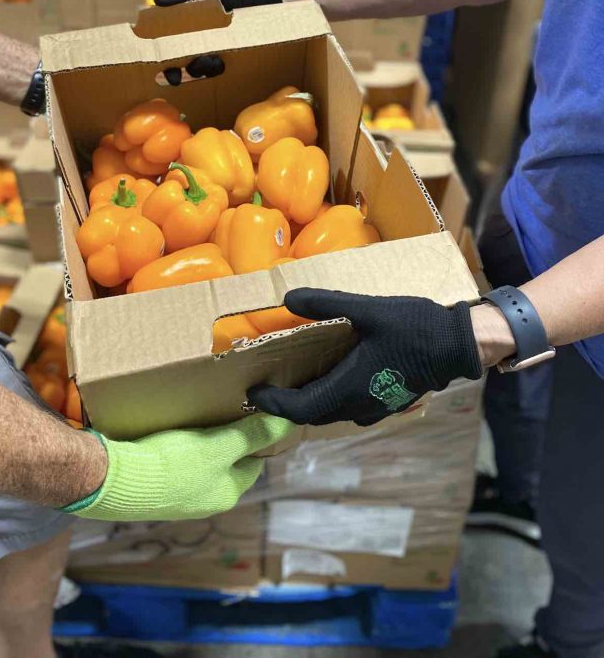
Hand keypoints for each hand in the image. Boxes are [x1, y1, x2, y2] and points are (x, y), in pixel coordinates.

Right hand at [63, 413, 292, 520]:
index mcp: (226, 494)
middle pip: (227, 462)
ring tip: (198, 412)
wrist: (113, 480)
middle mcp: (204, 501)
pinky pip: (175, 463)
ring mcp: (177, 497)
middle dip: (229, 437)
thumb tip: (290, 422)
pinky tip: (169, 428)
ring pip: (201, 462)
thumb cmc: (172, 464)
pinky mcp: (153, 487)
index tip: (256, 412)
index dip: (258, 437)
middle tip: (226, 405)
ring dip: (202, 440)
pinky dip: (177, 446)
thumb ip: (253, 434)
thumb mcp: (219, 445)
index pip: (254, 463)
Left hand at [247, 289, 483, 426]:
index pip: (299, 409)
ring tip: (292, 379)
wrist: (459, 345)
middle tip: (267, 385)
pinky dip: (329, 397)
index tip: (253, 392)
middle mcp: (358, 406)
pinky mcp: (387, 402)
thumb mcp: (367, 310)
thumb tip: (287, 298)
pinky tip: (328, 375)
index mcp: (349, 388)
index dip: (274, 404)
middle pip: (312, 414)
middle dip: (286, 404)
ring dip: (308, 401)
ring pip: (331, 412)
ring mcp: (375, 408)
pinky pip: (348, 407)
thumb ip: (326, 304)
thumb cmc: (414, 328)